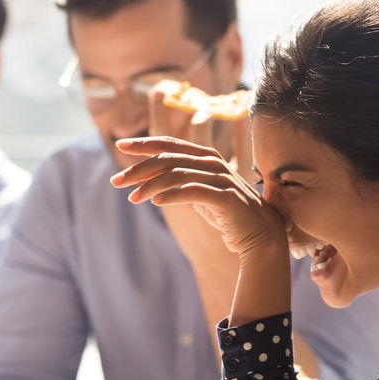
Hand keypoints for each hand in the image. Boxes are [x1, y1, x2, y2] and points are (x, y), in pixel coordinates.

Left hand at [111, 137, 285, 257]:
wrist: (261, 237)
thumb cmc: (228, 215)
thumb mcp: (199, 194)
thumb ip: (179, 182)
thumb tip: (144, 181)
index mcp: (207, 157)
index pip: (170, 144)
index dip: (145, 143)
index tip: (120, 144)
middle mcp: (214, 164)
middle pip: (169, 157)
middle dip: (139, 167)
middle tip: (117, 180)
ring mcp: (221, 179)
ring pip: (177, 174)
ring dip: (150, 185)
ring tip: (133, 198)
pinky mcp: (226, 198)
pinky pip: (193, 192)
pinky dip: (172, 195)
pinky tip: (155, 201)